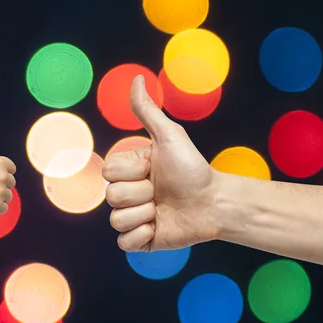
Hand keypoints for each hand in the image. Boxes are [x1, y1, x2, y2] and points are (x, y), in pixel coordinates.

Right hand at [102, 75, 220, 251]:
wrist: (214, 201)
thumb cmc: (193, 167)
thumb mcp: (169, 136)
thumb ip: (147, 111)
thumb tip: (136, 79)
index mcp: (128, 171)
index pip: (108, 173)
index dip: (132, 172)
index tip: (153, 168)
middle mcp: (127, 193)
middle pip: (112, 197)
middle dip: (142, 193)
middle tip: (162, 191)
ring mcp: (133, 218)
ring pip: (117, 220)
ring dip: (145, 214)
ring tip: (163, 210)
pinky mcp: (141, 240)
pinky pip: (124, 243)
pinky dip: (142, 236)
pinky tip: (159, 227)